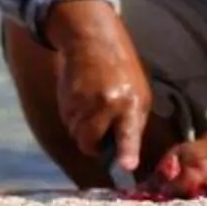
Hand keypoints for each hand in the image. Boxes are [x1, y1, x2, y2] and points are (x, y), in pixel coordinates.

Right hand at [40, 0, 153, 175]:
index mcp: (130, 103)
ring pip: (77, 135)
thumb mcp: (139, 94)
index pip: (128, 133)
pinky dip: (74, 117)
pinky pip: (68, 123)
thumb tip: (124, 156)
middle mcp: (107, 105)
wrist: (91, 40)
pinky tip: (82, 97)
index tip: (127, 165)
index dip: (127, 151)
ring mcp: (83, 103)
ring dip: (83, 128)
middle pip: (91, 145)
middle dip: (94, 143)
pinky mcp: (66, 100)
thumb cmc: (122, 69)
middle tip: (102, 127)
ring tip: (93, 103)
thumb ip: (132, 123)